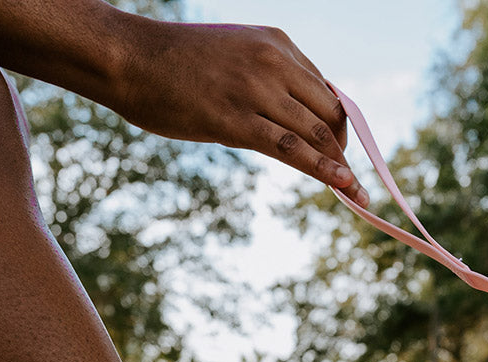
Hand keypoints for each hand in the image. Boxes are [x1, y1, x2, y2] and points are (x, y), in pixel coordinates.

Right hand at [117, 21, 368, 204]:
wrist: (130, 59)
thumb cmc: (170, 65)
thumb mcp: (228, 60)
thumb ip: (258, 82)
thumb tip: (273, 119)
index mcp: (276, 43)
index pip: (323, 88)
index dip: (336, 124)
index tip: (340, 150)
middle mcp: (274, 62)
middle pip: (327, 111)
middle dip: (341, 148)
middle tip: (345, 178)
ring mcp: (256, 90)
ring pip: (315, 131)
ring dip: (340, 165)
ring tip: (356, 192)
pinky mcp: (235, 121)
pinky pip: (290, 148)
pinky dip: (321, 169)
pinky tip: (341, 185)